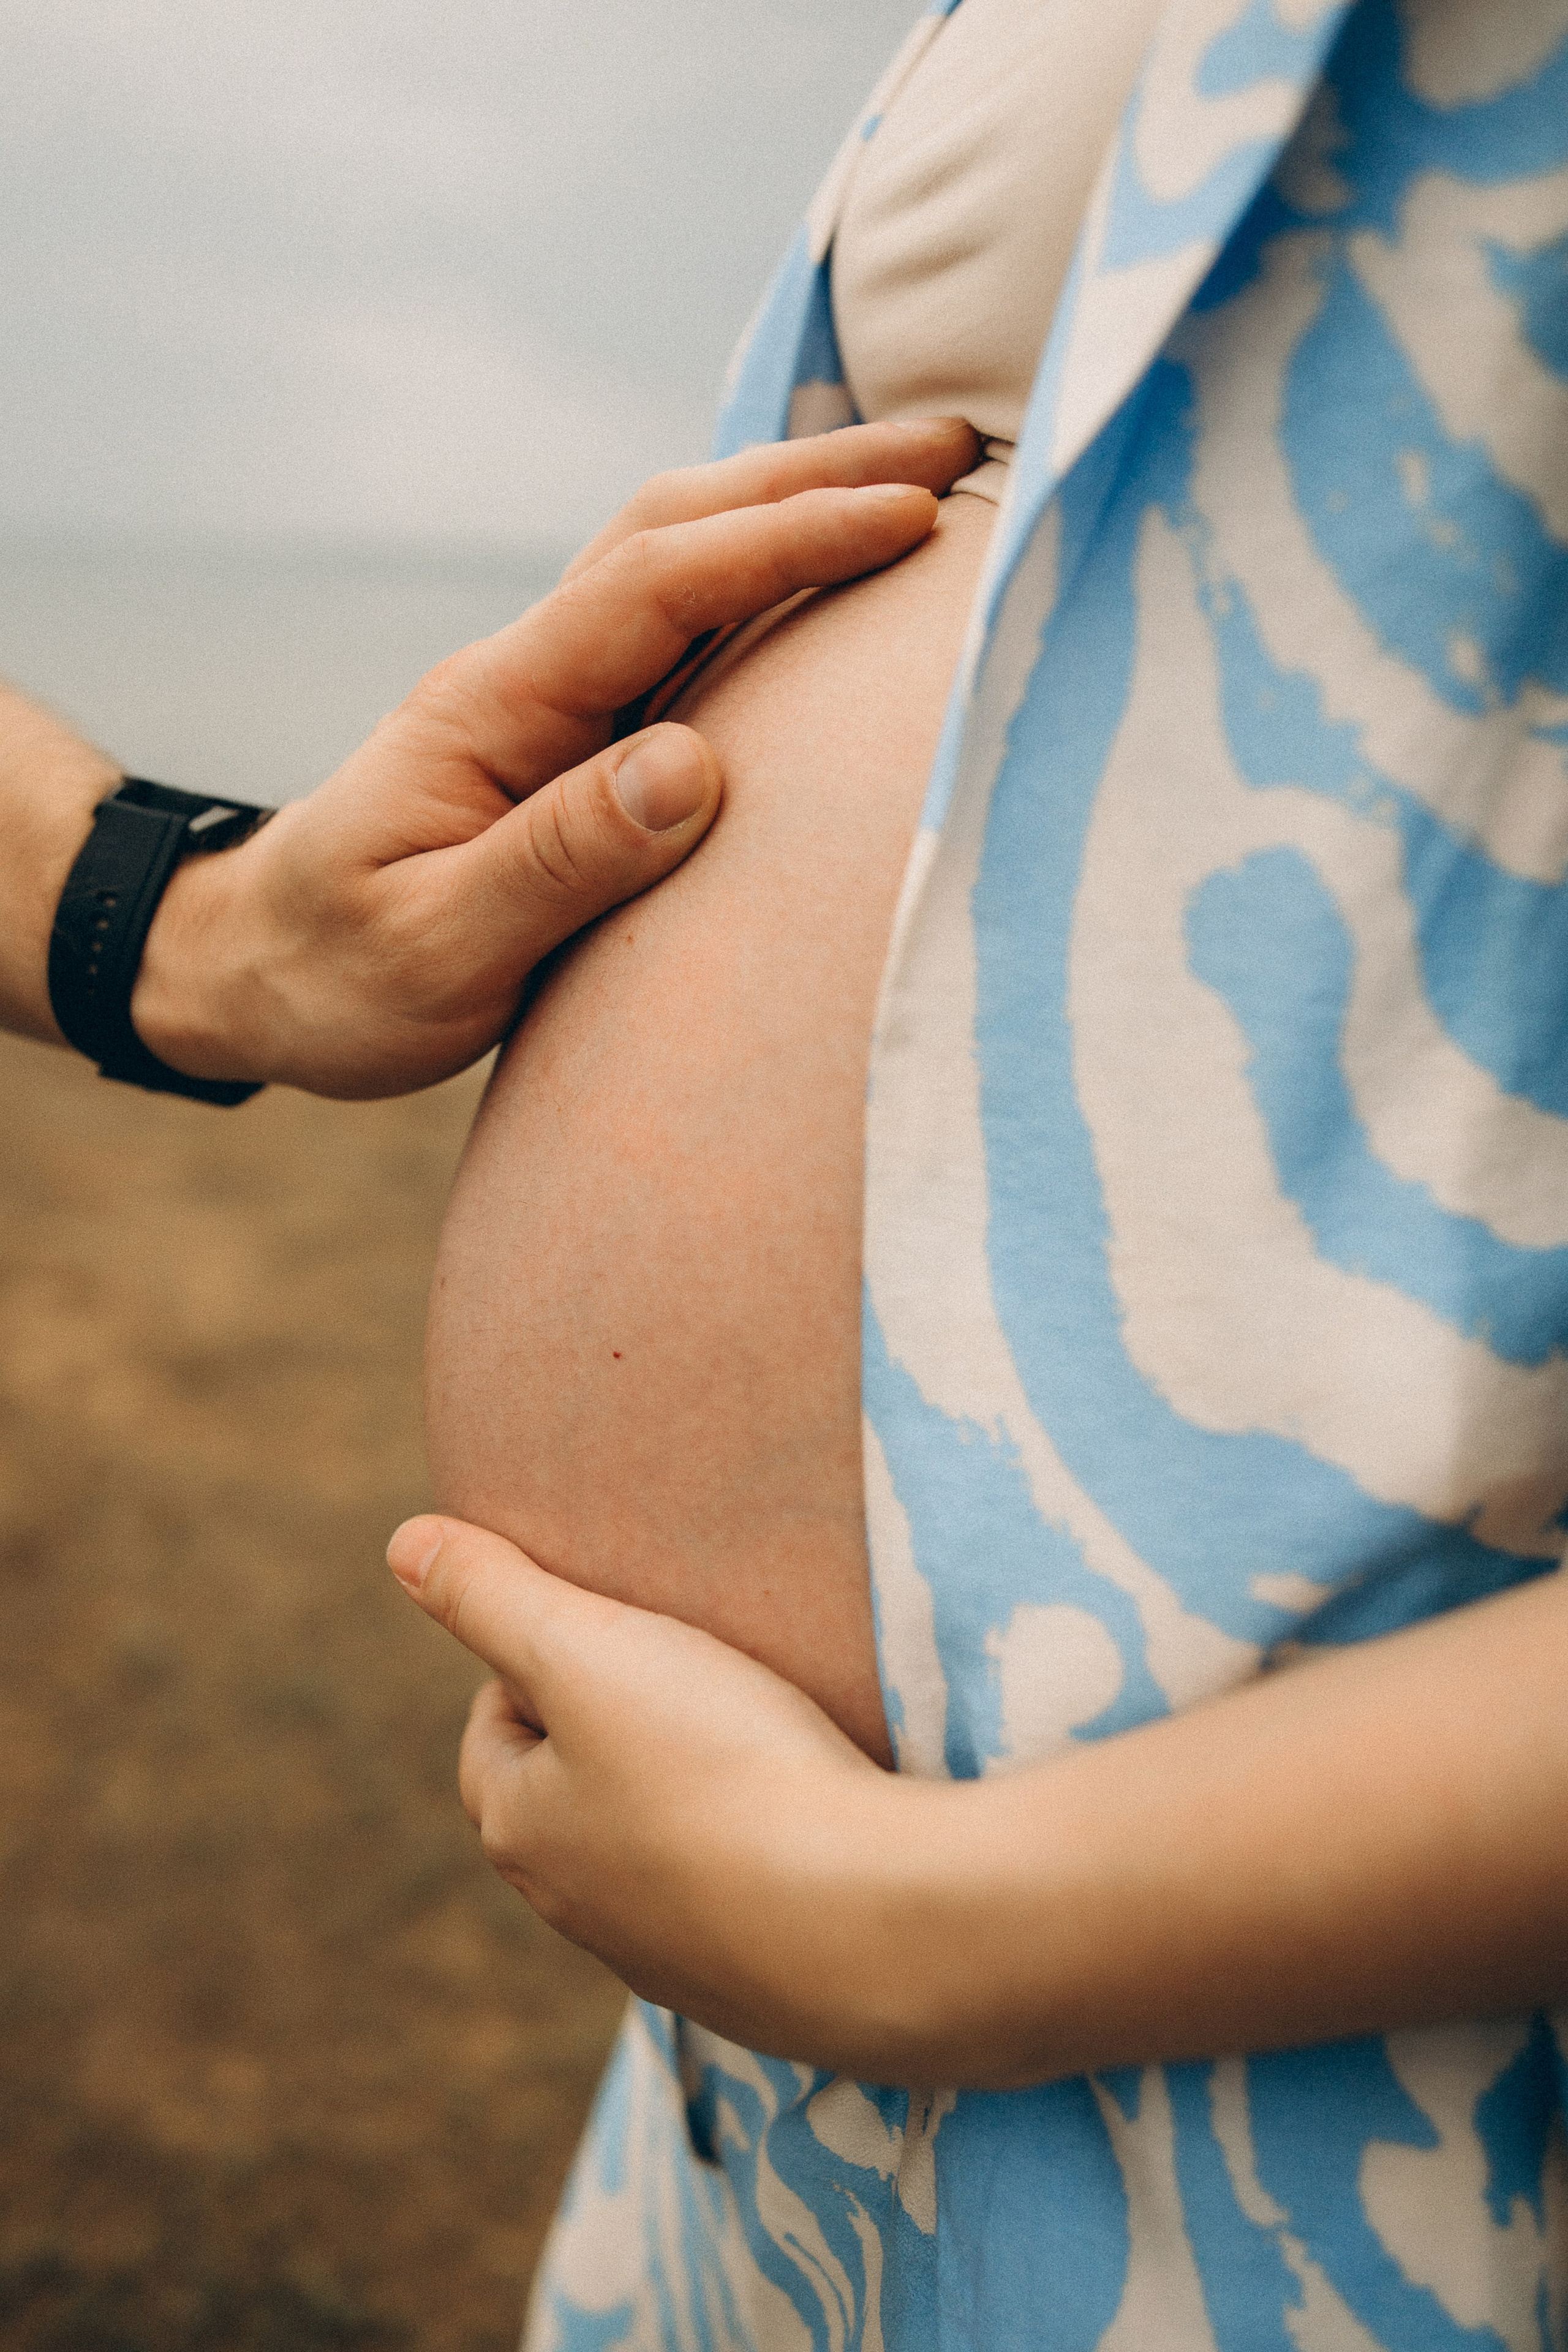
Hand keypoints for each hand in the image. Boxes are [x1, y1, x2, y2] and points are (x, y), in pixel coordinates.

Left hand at [128, 419, 979, 1096]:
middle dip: (814, 477)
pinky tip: (826, 576)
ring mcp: (545, 695)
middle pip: (674, 527)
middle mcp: (525, 673)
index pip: (657, 585)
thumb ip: (559, 859)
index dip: (787, 540)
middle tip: (955, 448)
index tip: (910, 519)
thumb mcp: (434, 945)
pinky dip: (760, 576)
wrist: (255, 971)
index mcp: (495, 706)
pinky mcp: (567, 733)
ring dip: (792, 505)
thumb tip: (694, 769)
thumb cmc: (338, 975)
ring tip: (919, 486)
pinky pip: (676, 627)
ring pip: (676, 558)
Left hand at [385, 1512, 931, 2075]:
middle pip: (567, 1799)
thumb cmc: (716, 1767)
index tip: (603, 1627)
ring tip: (748, 1735)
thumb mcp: (588, 1649)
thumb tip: (403, 1543)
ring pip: (653, 1857)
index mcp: (524, 1832)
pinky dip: (756, 1856)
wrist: (867, 1922)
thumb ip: (492, 1594)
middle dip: (605, 1736)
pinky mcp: (765, 1986)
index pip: (491, 1734)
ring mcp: (677, 1961)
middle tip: (675, 1671)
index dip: (535, 1665)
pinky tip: (806, 1819)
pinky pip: (738, 1903)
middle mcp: (582, 1914)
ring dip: (682, 1800)